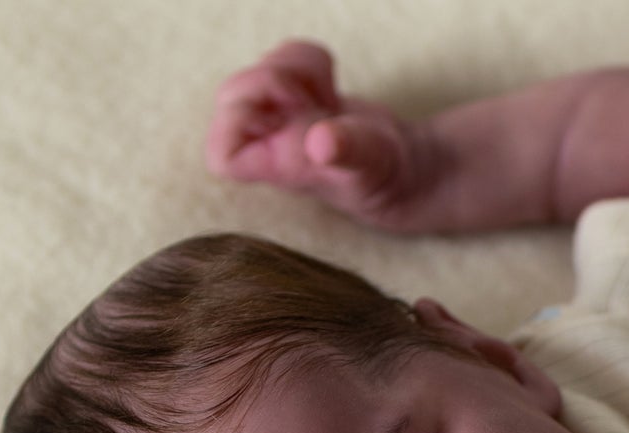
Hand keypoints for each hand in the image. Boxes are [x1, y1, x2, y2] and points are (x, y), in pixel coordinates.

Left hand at [205, 40, 438, 228]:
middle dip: (269, 81)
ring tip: (325, 93)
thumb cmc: (385, 174)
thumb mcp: (371, 162)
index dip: (239, 122)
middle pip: (233, 97)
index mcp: (275, 166)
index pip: (222, 155)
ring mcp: (282, 120)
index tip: (284, 113)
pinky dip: (309, 62)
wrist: (407, 168)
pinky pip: (284, 62)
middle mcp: (271, 144)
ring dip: (292, 67)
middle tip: (307, 95)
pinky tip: (330, 86)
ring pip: (257, 72)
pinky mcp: (299, 100)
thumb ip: (348, 150)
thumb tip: (321, 144)